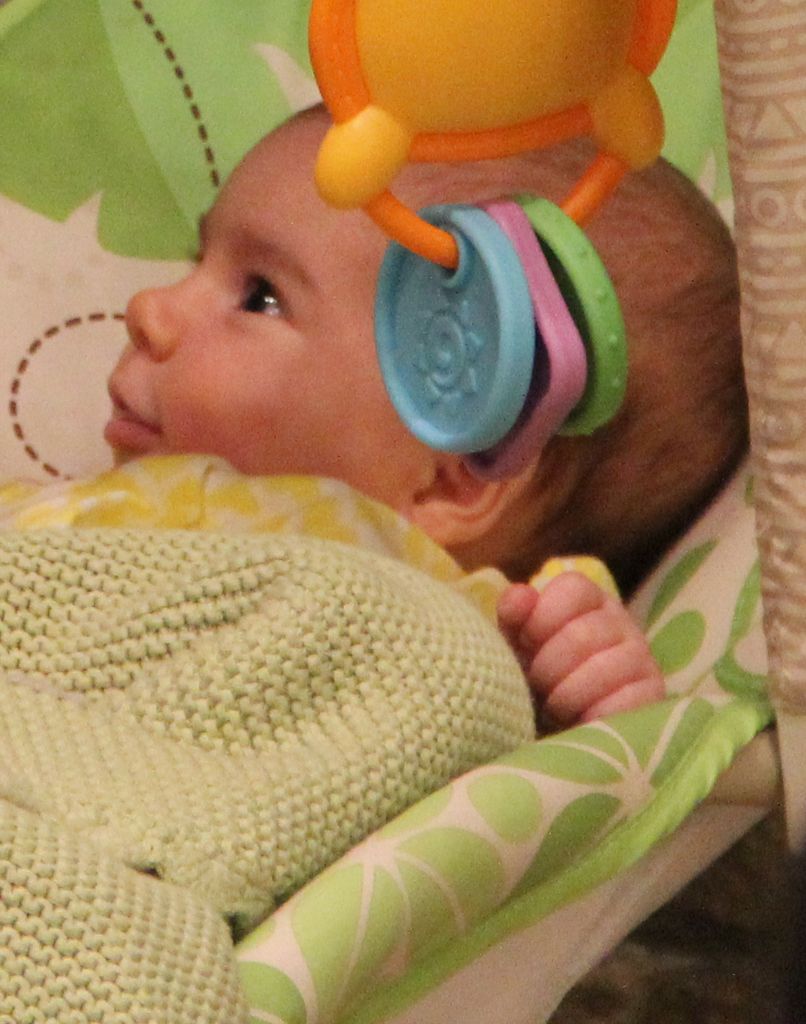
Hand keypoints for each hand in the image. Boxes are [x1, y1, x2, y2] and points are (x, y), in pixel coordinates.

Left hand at [497, 572, 664, 727]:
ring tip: (557, 707)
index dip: (541, 618)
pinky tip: (582, 722)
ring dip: (565, 696)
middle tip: (539, 686)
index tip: (527, 645)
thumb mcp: (517, 647)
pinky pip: (623, 702)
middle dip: (547, 667)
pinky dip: (591, 717)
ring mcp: (643, 658)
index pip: (572, 587)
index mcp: (590, 601)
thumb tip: (521, 595)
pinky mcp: (653, 696)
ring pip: (601, 669)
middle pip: (581, 633)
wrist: (564, 733)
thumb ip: (514, 617)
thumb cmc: (539, 681)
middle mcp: (622, 623)